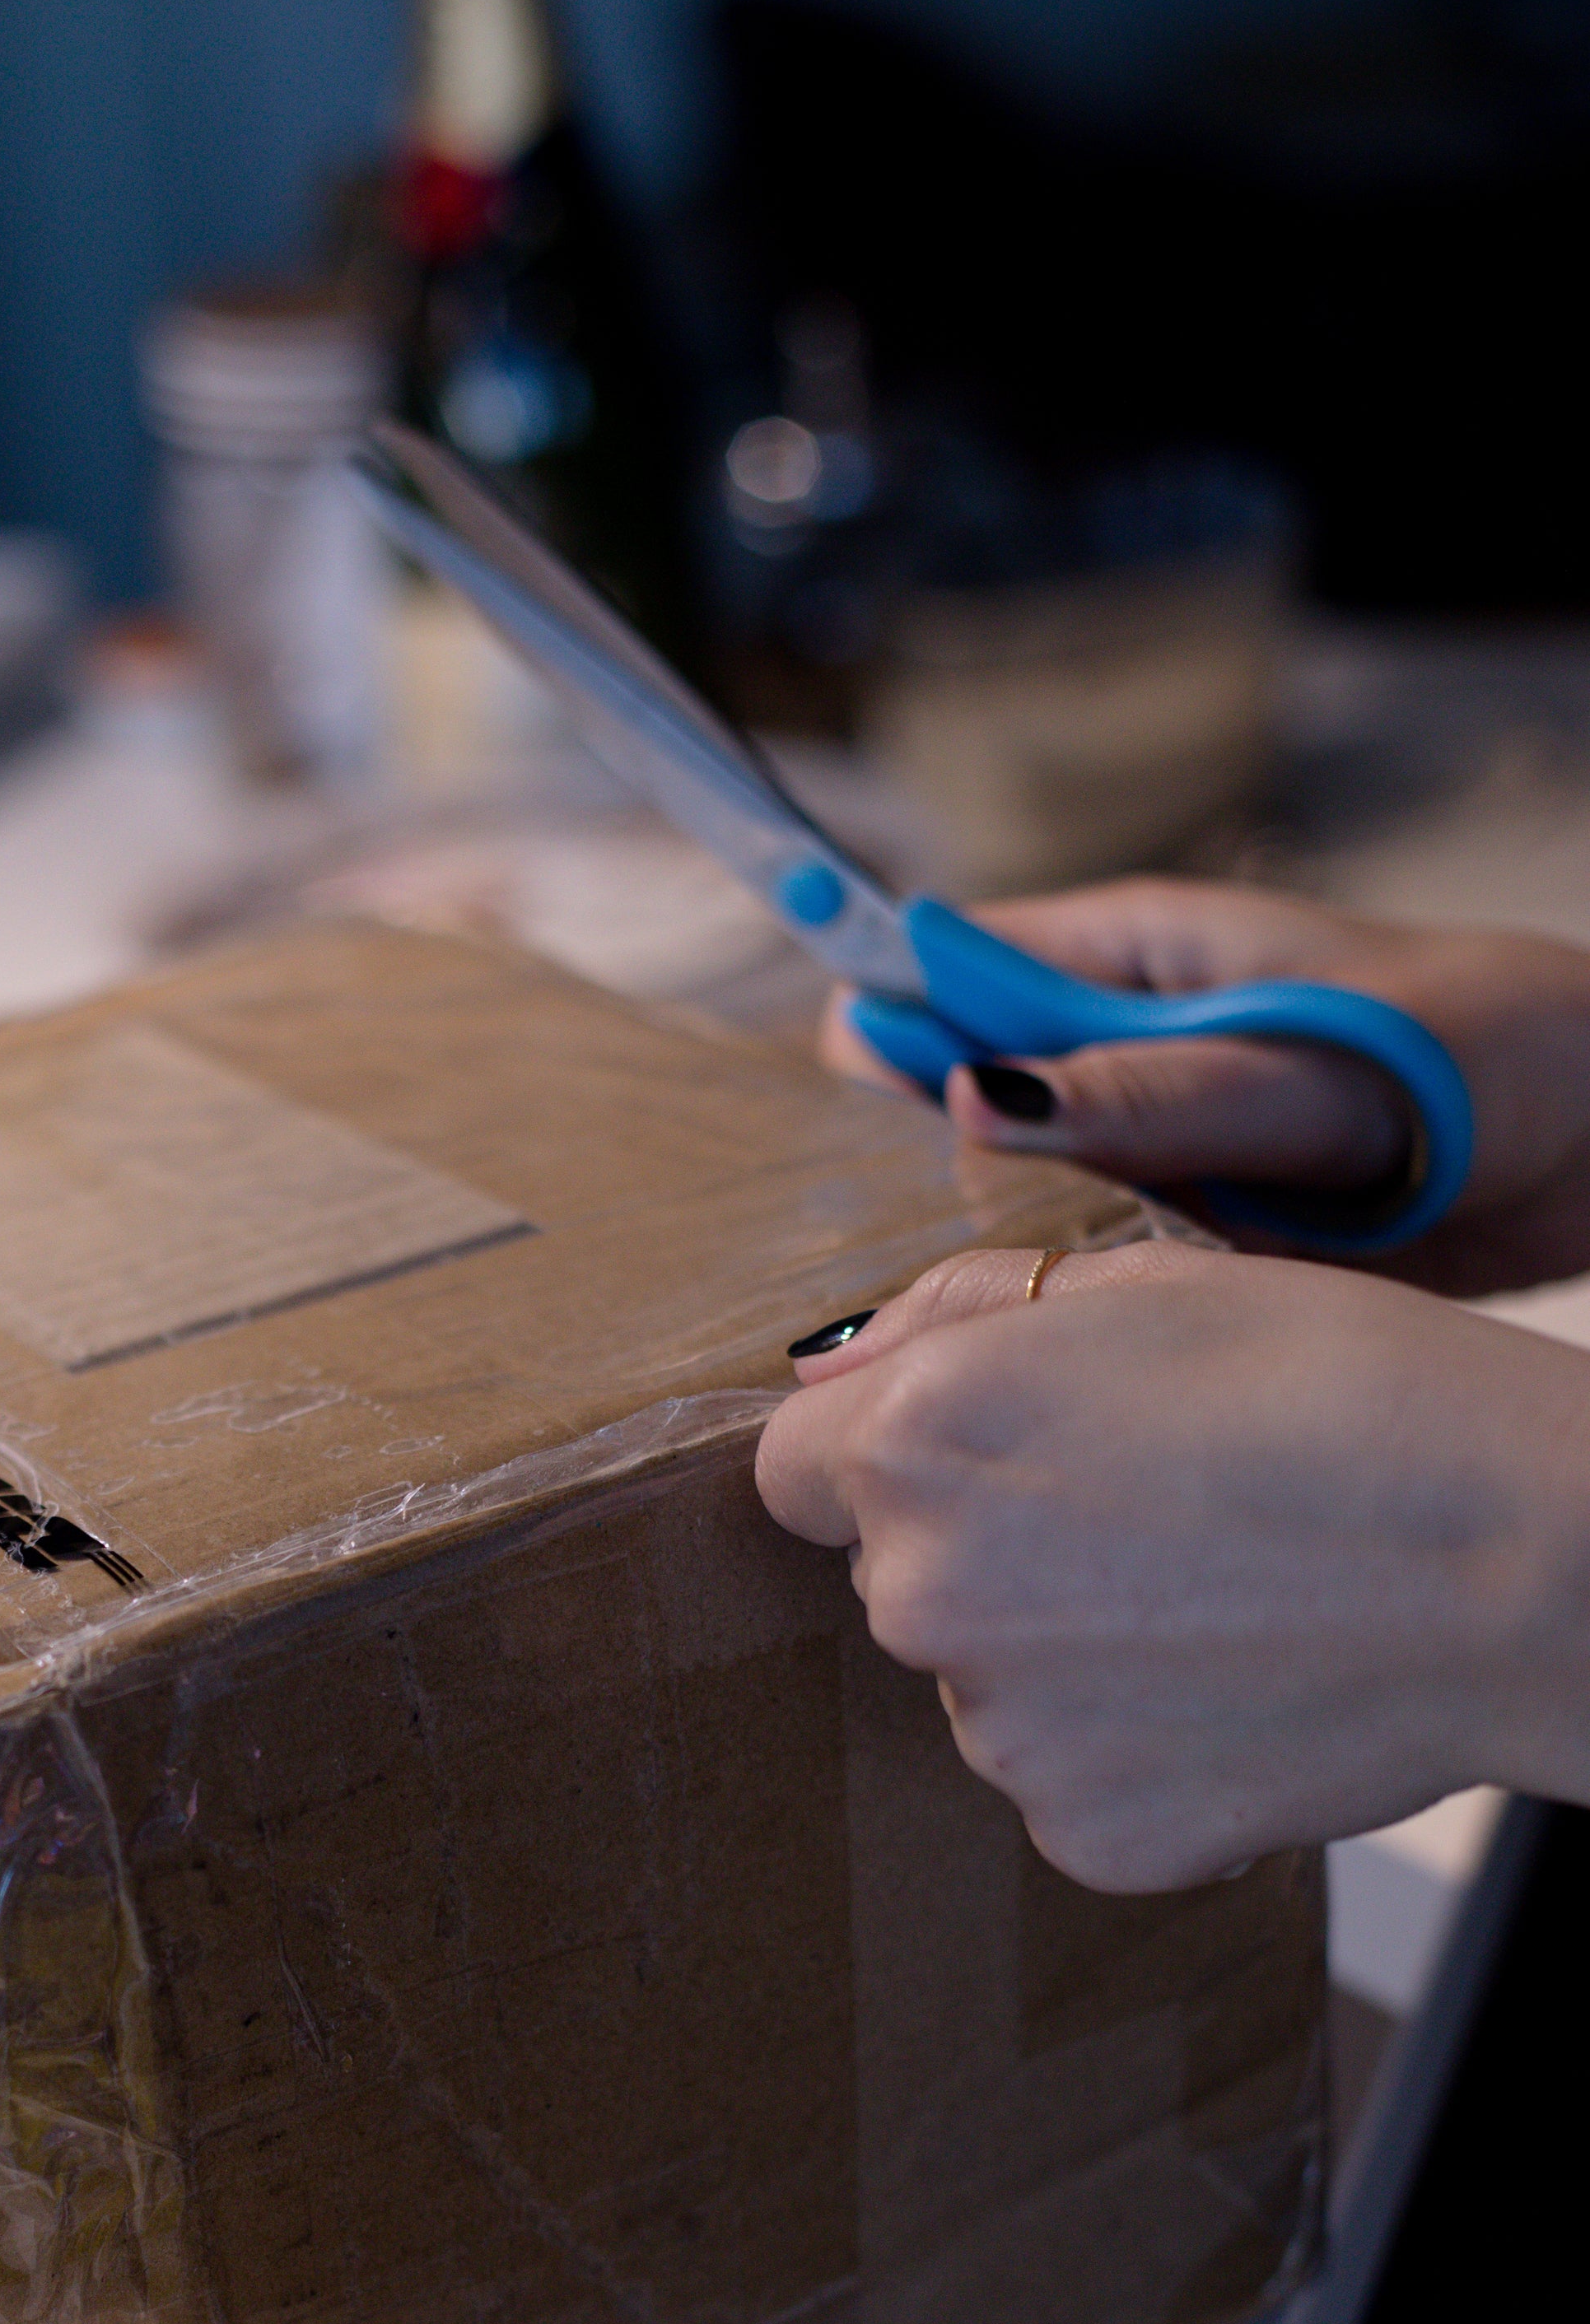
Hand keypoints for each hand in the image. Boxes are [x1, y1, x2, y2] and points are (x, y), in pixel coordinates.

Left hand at [756, 1241, 1589, 1889]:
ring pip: (991, 1685)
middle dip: (992, 1547)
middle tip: (1158, 1514)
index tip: (996, 1449)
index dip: (899, 1451)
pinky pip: (1073, 1781)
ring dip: (1069, 1652)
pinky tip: (1242, 1686)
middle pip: (899, 1579)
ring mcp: (1004, 1738)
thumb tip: (849, 1365)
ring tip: (1225, 1600)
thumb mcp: (1141, 1284)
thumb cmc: (1350, 1392)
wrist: (1522, 1561)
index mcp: (913, 1448)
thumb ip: (958, 1317)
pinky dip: (1138, 1747)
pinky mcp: (1088, 1838)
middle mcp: (923, 1602)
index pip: (796, 1469)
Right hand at [824, 879, 1589, 1296]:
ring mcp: (1150, 1148)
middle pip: (950, 1113)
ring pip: (1015, 1211)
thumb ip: (1152, 1091)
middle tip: (928, 1280)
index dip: (872, 1053)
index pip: (931, 979)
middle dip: (922, 1191)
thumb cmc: (1488, 1054)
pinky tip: (1085, 1366)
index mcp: (1121, 957)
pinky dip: (1086, 1318)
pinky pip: (1095, 1279)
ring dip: (1009, 1271)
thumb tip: (976, 1097)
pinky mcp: (1192, 1237)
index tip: (835, 1158)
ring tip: (1005, 1336)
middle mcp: (1114, 1053)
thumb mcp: (1313, 1066)